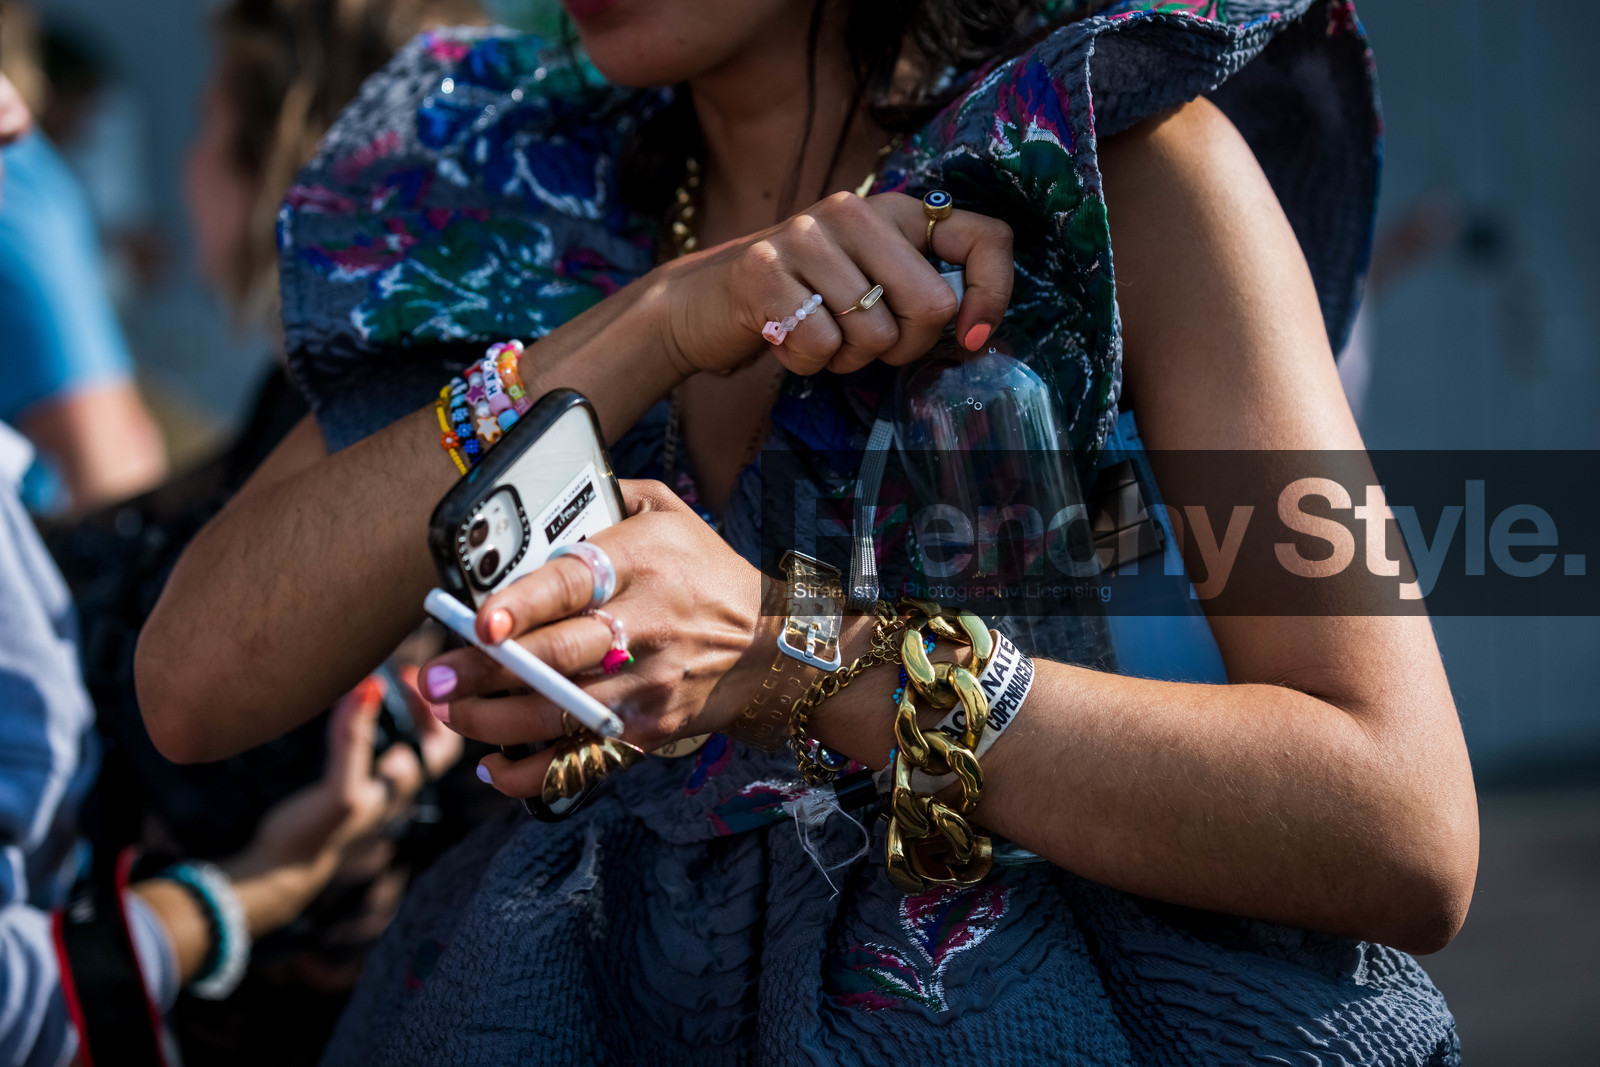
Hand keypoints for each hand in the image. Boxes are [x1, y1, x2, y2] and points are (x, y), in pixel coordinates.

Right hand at [233, 673, 460, 904]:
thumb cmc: (311, 836)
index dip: (435, 708)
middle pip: (424, 737)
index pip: (442, 742)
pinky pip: (371, 748)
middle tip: (394, 673)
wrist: (274, 872)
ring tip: (373, 683)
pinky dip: (368, 723)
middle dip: (416, 702)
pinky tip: (350, 709)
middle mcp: (394, 788)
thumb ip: (355, 741)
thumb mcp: (340, 790)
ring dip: (393, 711)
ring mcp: (371, 788)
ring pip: (399, 742)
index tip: (408, 678)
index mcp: (403, 789)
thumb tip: (372, 687)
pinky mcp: (347, 787)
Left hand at [419, 480, 765, 797]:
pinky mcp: (650, 727)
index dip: (523, 606)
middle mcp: (646, 624)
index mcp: (642, 561)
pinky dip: (535, 773)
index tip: (481, 623)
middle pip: (557, 656)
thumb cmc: (706, 572)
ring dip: (496, 720)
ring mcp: (649, 683)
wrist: (770, 646)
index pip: (573, 584)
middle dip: (487, 672)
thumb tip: (543, 494)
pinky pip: (583, 756)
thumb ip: (610, 494)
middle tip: (436, 676)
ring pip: (561, 711)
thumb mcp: (670, 513)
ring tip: (454, 711)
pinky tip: (496, 769)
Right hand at [655, 191, 1012, 376]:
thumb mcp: (869, 282)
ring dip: (848, 358)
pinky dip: (807, 364)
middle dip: (905, 347)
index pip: (983, 237)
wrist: (700, 305)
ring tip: (817, 336)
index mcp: (894, 211)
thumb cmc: (801, 302)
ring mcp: (806, 235)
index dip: (992, 295)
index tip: (971, 338)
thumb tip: (975, 333)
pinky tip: (784, 341)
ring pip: (874, 333)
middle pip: (931, 304)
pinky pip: (820, 346)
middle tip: (867, 346)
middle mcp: (854, 210)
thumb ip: (920, 289)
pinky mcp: (764, 269)